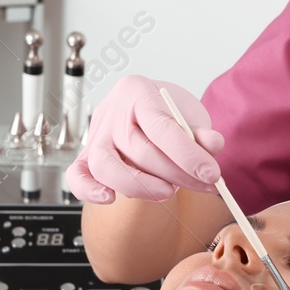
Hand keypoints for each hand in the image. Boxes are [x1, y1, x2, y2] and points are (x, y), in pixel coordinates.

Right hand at [66, 75, 225, 203]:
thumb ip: (201, 131)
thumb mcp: (190, 114)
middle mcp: (112, 112)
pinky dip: (89, 190)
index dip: (188, 154)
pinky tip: (109, 198)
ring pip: (105, 166)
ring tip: (171, 192)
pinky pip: (77, 176)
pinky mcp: (85, 157)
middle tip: (204, 185)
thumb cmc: (167, 113)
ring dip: (141, 186)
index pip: (161, 126)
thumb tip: (212, 145)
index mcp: (137, 91)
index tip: (211, 174)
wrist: (147, 112)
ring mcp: (96, 135)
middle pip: (138, 150)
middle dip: (177, 174)